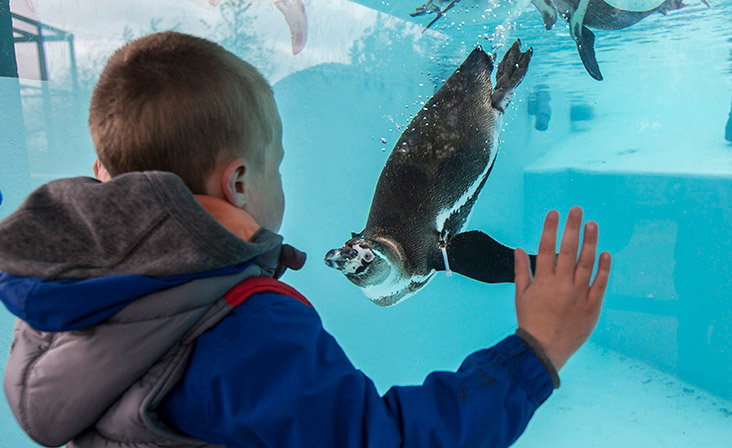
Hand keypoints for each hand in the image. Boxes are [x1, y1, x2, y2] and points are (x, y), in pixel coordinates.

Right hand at [514, 207, 611, 370]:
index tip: (554, 213)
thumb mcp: (520, 295)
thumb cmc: (530, 321)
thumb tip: (518, 249)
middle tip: (577, 210)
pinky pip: (600, 284)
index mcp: (542, 280)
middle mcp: (561, 284)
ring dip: (590, 242)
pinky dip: (604, 268)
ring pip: (586, 263)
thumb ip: (521, 270)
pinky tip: (606, 253)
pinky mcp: (592, 307)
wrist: (543, 349)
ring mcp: (579, 295)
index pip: (546, 247)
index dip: (550, 228)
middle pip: (568, 250)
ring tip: (592, 224)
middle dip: (572, 227)